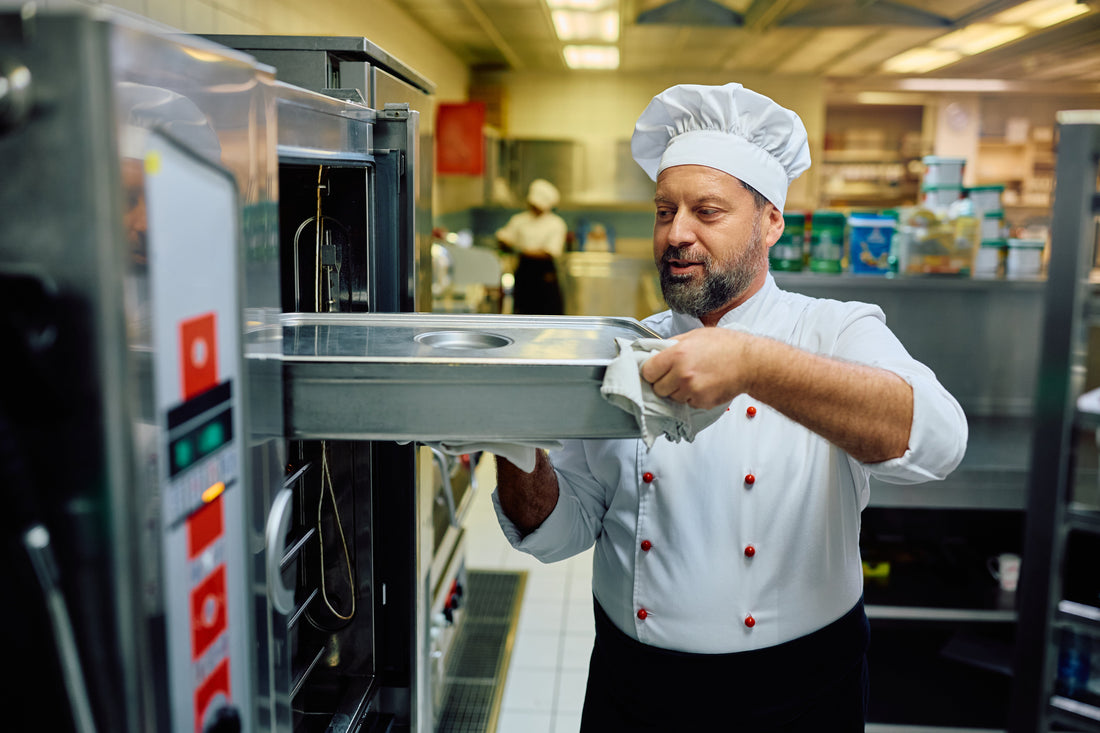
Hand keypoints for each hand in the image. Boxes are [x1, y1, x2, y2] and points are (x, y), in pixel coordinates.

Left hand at [639, 328, 755, 408]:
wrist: (751, 363)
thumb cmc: (727, 346)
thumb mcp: (695, 335)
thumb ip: (673, 344)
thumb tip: (656, 351)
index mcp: (677, 355)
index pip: (647, 371)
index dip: (651, 371)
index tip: (655, 370)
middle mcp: (682, 374)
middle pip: (657, 388)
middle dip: (663, 382)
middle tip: (675, 375)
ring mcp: (691, 390)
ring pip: (671, 397)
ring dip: (677, 391)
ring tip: (693, 378)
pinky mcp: (701, 402)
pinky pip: (687, 403)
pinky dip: (691, 397)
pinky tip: (703, 385)